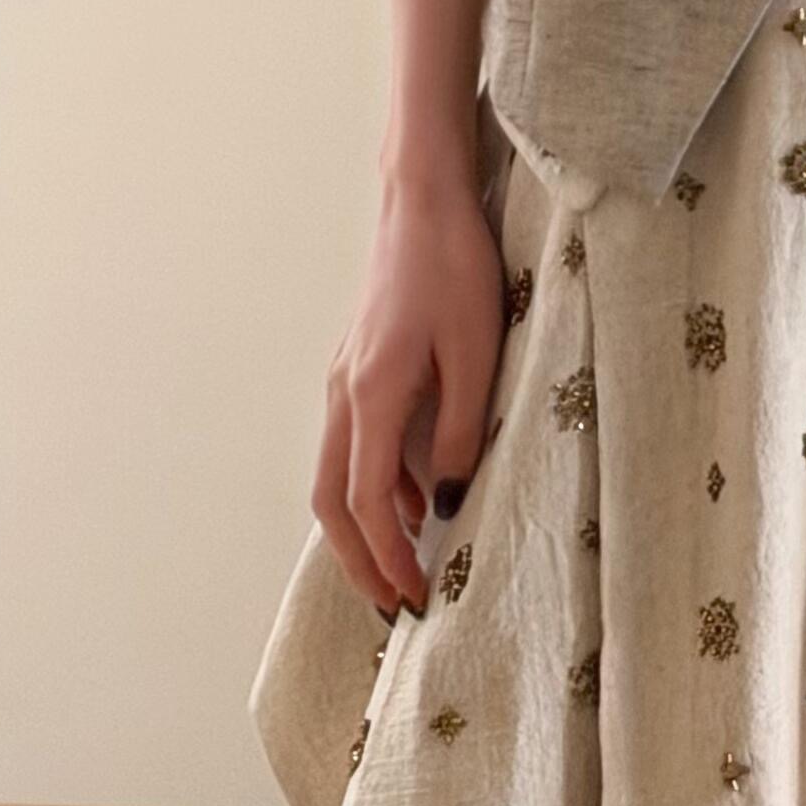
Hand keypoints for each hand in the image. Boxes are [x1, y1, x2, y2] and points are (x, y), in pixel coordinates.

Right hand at [308, 157, 505, 617]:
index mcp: (369, 395)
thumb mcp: (475, 353)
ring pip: (335, 474)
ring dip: (361, 527)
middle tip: (393, 607)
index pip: (364, 502)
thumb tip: (445, 504)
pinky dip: (372, 486)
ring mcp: (346, 378)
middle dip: (358, 561)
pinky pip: (354, 444)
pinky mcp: (361, 365)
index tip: (415, 599)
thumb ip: (457, 432)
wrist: (424, 198)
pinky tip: (412, 500)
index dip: (388, 558)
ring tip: (400, 568)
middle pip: (330, 501)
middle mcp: (344, 393)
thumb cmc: (455, 266)